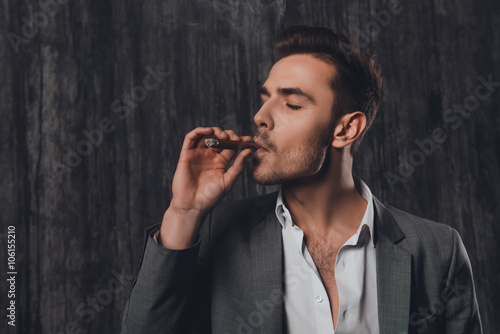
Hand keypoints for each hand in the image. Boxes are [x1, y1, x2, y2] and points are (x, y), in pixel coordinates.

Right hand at [159, 127, 252, 248]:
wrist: (192, 206)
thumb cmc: (210, 197)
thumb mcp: (228, 180)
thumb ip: (239, 165)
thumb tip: (250, 150)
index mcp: (220, 163)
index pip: (231, 147)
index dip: (239, 141)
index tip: (248, 139)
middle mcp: (209, 157)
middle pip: (219, 139)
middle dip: (228, 135)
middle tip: (234, 138)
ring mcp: (198, 155)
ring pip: (206, 136)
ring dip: (215, 131)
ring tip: (223, 135)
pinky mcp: (186, 155)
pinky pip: (190, 138)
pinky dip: (199, 131)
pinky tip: (209, 131)